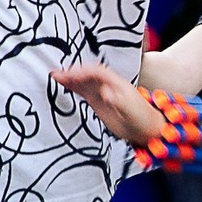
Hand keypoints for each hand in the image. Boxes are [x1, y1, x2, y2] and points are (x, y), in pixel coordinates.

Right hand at [50, 63, 166, 148]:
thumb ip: (118, 101)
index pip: (97, 73)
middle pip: (88, 74)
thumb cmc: (141, 120)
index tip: (70, 76)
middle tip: (56, 74)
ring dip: (70, 78)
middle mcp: (108, 85)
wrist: (148, 129)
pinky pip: (83, 91)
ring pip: (84, 81)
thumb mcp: (131, 111)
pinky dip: (72, 87)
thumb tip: (105, 92)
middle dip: (72, 73)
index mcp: (117, 84)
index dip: (83, 72)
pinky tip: (63, 85)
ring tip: (54, 77)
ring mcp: (102, 92)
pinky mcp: (98, 101)